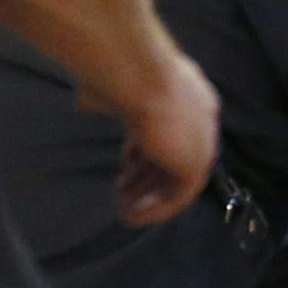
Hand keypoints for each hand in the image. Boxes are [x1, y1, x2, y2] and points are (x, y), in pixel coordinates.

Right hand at [103, 47, 218, 226]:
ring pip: (177, 180)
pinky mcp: (196, 164)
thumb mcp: (109, 83)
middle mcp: (201, 118)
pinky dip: (155, 210)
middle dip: (147, 177)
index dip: (146, 149)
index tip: (125, 161)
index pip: (170, 131)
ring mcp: (202, 142)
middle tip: (122, 190)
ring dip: (150, 197)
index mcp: (188, 95)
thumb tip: (84, 103)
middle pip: (175, 157)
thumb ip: (104, 98)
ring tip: (124, 208)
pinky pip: (178, 197)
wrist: (136, 73)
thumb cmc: (118, 71)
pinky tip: (130, 216)